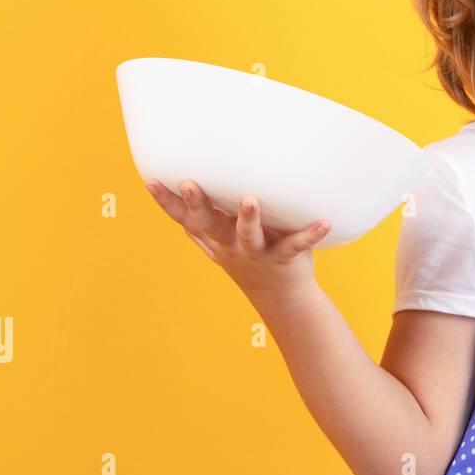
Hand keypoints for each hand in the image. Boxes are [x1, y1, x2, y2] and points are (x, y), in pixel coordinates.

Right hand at [145, 178, 330, 306]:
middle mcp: (230, 245)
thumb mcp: (222, 240)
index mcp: (215, 237)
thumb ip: (205, 218)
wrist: (280, 295)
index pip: (184, 218)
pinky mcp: (284, 258)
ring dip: (249, 218)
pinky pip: (297, 245)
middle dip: (198, 204)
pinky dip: (310, 234)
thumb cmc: (248, 256)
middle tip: (189, 183)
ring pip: (249, 235)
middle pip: (210, 224)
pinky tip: (324, 223)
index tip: (150, 179)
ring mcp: (256, 252)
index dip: (166, 201)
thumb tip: (184, 182)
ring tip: (250, 200)